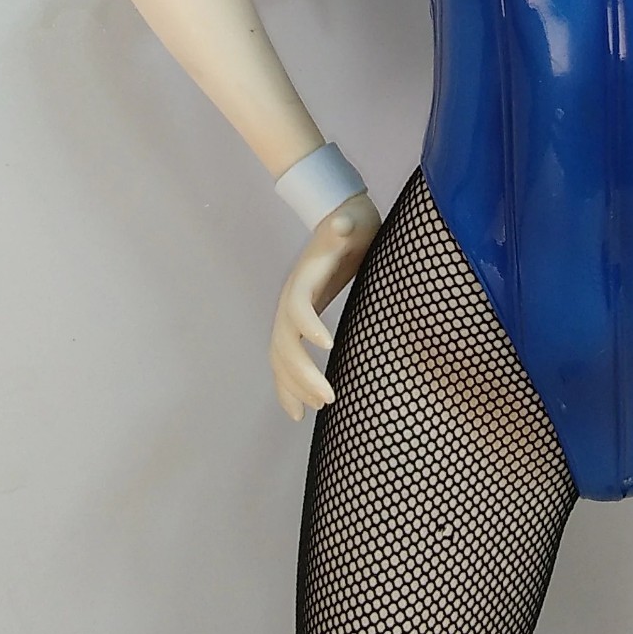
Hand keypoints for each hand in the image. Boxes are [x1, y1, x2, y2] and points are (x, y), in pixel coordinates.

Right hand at [269, 190, 381, 421]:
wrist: (340, 221)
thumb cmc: (351, 226)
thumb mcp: (351, 222)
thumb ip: (343, 225)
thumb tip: (341, 222)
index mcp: (303, 280)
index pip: (298, 307)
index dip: (308, 325)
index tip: (328, 345)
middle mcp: (290, 302)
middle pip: (286, 344)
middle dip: (302, 373)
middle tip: (330, 397)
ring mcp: (289, 317)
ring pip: (280, 359)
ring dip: (294, 386)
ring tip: (318, 407)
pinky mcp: (296, 328)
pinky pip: (284, 364)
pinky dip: (287, 389)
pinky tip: (298, 412)